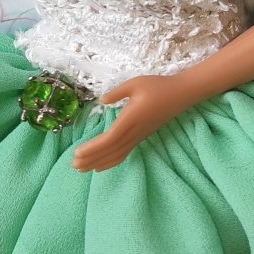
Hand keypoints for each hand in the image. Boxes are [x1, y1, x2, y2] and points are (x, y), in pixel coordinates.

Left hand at [71, 74, 193, 172]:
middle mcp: (134, 131)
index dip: (94, 148)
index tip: (77, 152)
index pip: (110, 138)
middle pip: (111, 150)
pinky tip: (100, 166)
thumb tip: (102, 100)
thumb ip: (117, 93)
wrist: (180, 95)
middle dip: (91, 158)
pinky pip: (124, 153)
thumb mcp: (135, 84)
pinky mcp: (141, 137)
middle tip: (73, 165)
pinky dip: (111, 161)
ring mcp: (138, 136)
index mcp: (131, 118)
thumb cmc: (157, 86)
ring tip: (82, 169)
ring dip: (98, 162)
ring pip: (117, 154)